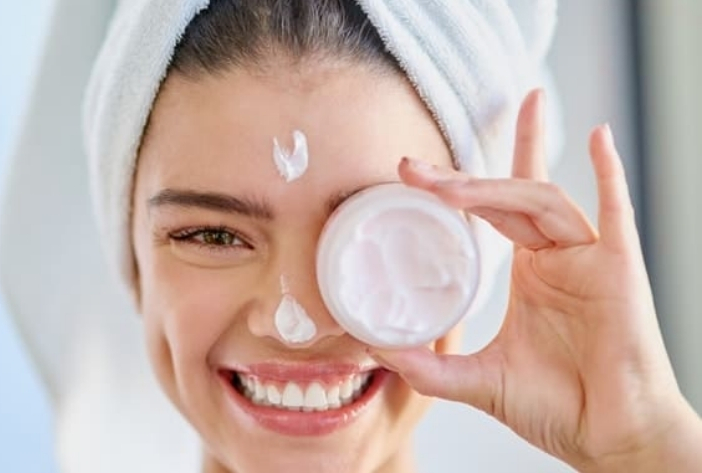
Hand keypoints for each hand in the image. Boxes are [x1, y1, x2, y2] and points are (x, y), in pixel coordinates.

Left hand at [374, 90, 701, 471]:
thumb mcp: (478, 381)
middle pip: (510, 196)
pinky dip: (610, 174)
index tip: (410, 172)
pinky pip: (617, 213)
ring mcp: (589, 260)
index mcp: (531, 273)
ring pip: (542, 202)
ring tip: (446, 189)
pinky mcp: (620, 270)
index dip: (456, 187)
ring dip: (495, 188)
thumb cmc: (558, 408)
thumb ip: (428, 367)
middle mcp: (558, 257)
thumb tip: (372, 348)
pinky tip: (598, 138)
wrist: (607, 440)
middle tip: (412, 169)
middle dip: (460, 181)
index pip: (493, 209)